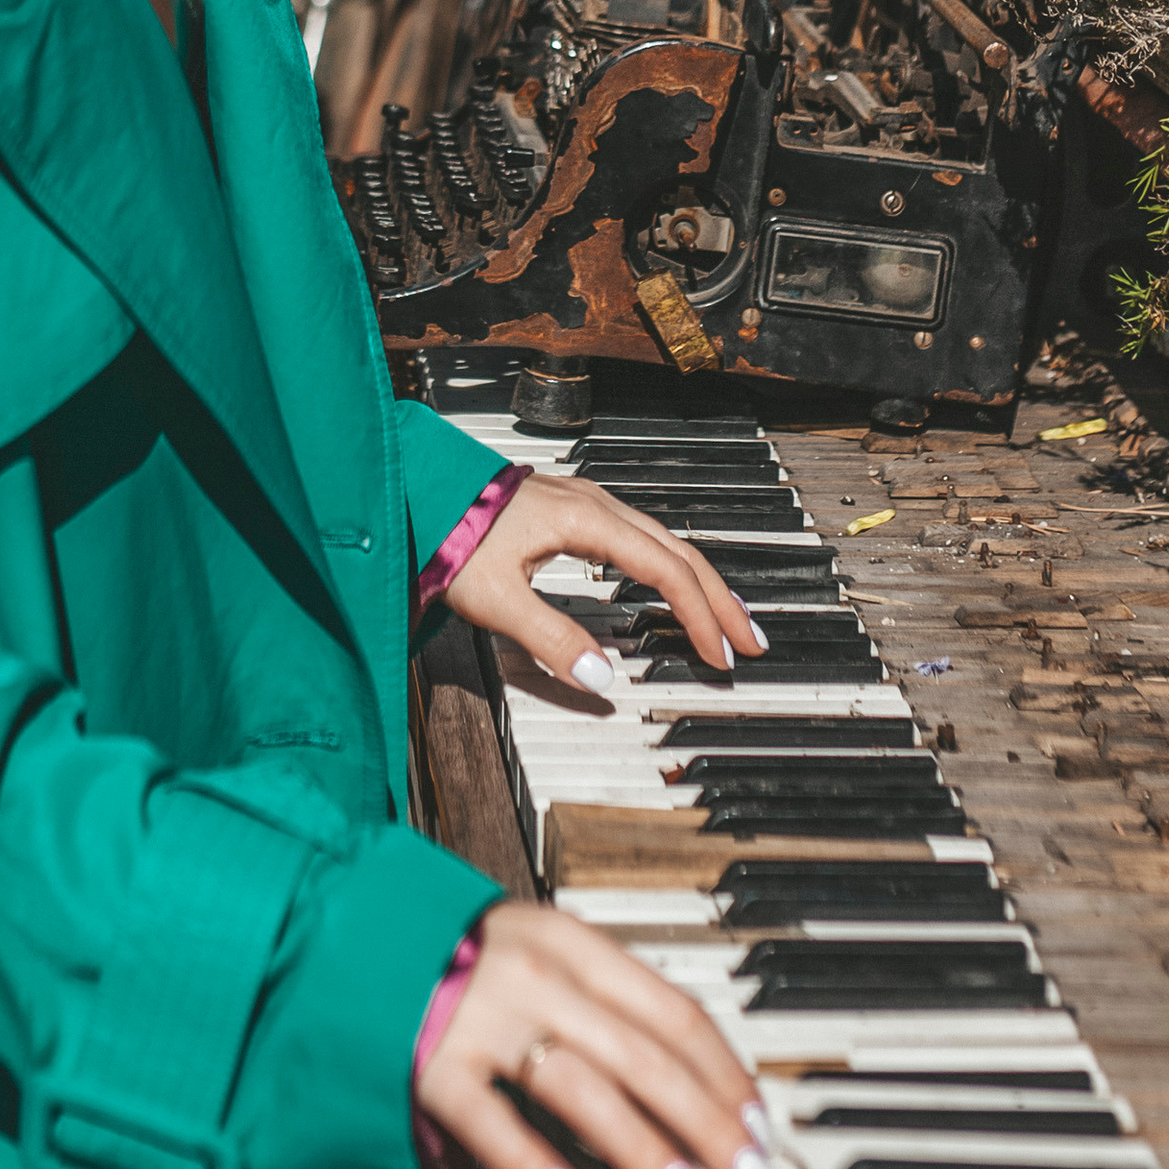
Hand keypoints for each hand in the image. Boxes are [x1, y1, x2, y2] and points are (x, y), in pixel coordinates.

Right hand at [416, 901, 773, 1168]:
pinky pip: (492, 1124)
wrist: (343, 938)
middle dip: (709, 1122)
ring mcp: (483, 1020)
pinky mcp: (429, 1068)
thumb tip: (685, 1079)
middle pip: (647, 1055)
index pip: (675, 1012)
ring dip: (644, 1147)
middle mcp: (537, 976)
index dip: (726, 1074)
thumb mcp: (540, 953)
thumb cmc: (457, 957)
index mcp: (573, 944)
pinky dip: (534, 1165)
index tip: (760, 1127)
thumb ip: (602, 1003)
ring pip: (585, 1087)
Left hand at [443, 473, 765, 693]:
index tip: (720, 655)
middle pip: (679, 551)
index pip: (665, 569)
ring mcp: (588, 504)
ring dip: (699, 582)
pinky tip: (673, 587)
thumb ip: (550, 639)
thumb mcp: (497, 599)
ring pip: (664, 541)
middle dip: (719, 599)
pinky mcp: (575, 511)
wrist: (417, 491)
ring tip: (726, 621)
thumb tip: (602, 677)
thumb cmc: (452, 537)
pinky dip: (670, 568)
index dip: (698, 614)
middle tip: (750, 643)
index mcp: (588, 521)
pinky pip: (642, 538)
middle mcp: (598, 505)